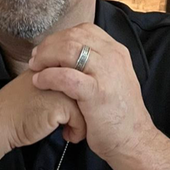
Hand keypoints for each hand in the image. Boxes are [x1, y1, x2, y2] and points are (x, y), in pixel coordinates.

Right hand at [0, 70, 86, 152]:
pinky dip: (77, 131)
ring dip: (83, 121)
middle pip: (88, 89)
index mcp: (53, 63)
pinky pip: (82, 119)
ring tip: (70, 129)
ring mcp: (62, 85)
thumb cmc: (18, 108)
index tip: (74, 110)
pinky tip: (65, 135)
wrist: (0, 121)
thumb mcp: (40, 85)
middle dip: (86, 108)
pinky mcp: (62, 103)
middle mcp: (60, 70)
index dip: (81, 96)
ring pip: (89, 104)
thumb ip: (59, 80)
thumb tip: (83, 89)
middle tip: (76, 121)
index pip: (82, 76)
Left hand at [28, 23, 155, 161]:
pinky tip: (39, 82)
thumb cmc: (118, 113)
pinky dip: (48, 76)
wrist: (134, 140)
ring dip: (46, 57)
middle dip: (49, 45)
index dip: (60, 36)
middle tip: (35, 58)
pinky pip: (66, 77)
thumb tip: (70, 52)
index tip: (46, 49)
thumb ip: (97, 63)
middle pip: (72, 37)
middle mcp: (113, 57)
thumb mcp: (113, 78)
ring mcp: (106, 74)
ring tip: (35, 68)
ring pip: (68, 50)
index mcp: (116, 51)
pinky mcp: (97, 93)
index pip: (83, 30)